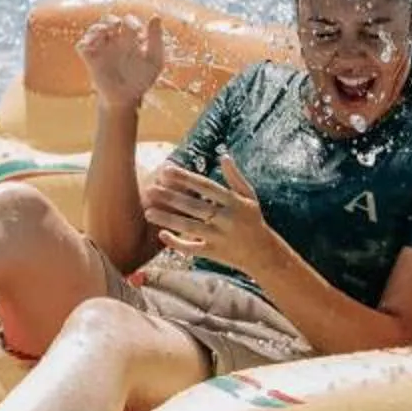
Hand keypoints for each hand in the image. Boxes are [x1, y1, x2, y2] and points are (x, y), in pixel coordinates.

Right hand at [80, 13, 167, 110]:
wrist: (126, 99)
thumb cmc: (142, 78)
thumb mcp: (154, 60)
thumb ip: (156, 39)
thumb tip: (155, 16)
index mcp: (130, 37)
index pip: (128, 21)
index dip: (132, 22)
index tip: (137, 31)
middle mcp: (114, 40)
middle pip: (108, 20)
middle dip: (111, 20)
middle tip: (117, 25)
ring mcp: (101, 48)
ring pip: (94, 29)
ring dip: (98, 27)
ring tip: (105, 31)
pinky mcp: (90, 59)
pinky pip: (82, 45)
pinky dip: (85, 42)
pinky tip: (93, 45)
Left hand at [144, 152, 277, 269]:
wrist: (264, 254)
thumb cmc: (253, 221)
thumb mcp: (249, 197)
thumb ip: (235, 177)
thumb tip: (224, 156)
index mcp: (234, 202)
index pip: (206, 187)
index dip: (186, 178)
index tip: (166, 170)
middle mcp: (226, 219)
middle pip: (194, 207)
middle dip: (171, 198)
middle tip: (150, 190)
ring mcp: (219, 237)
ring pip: (190, 228)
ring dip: (168, 220)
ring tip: (148, 212)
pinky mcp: (214, 253)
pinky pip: (193, 248)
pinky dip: (177, 243)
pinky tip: (162, 234)